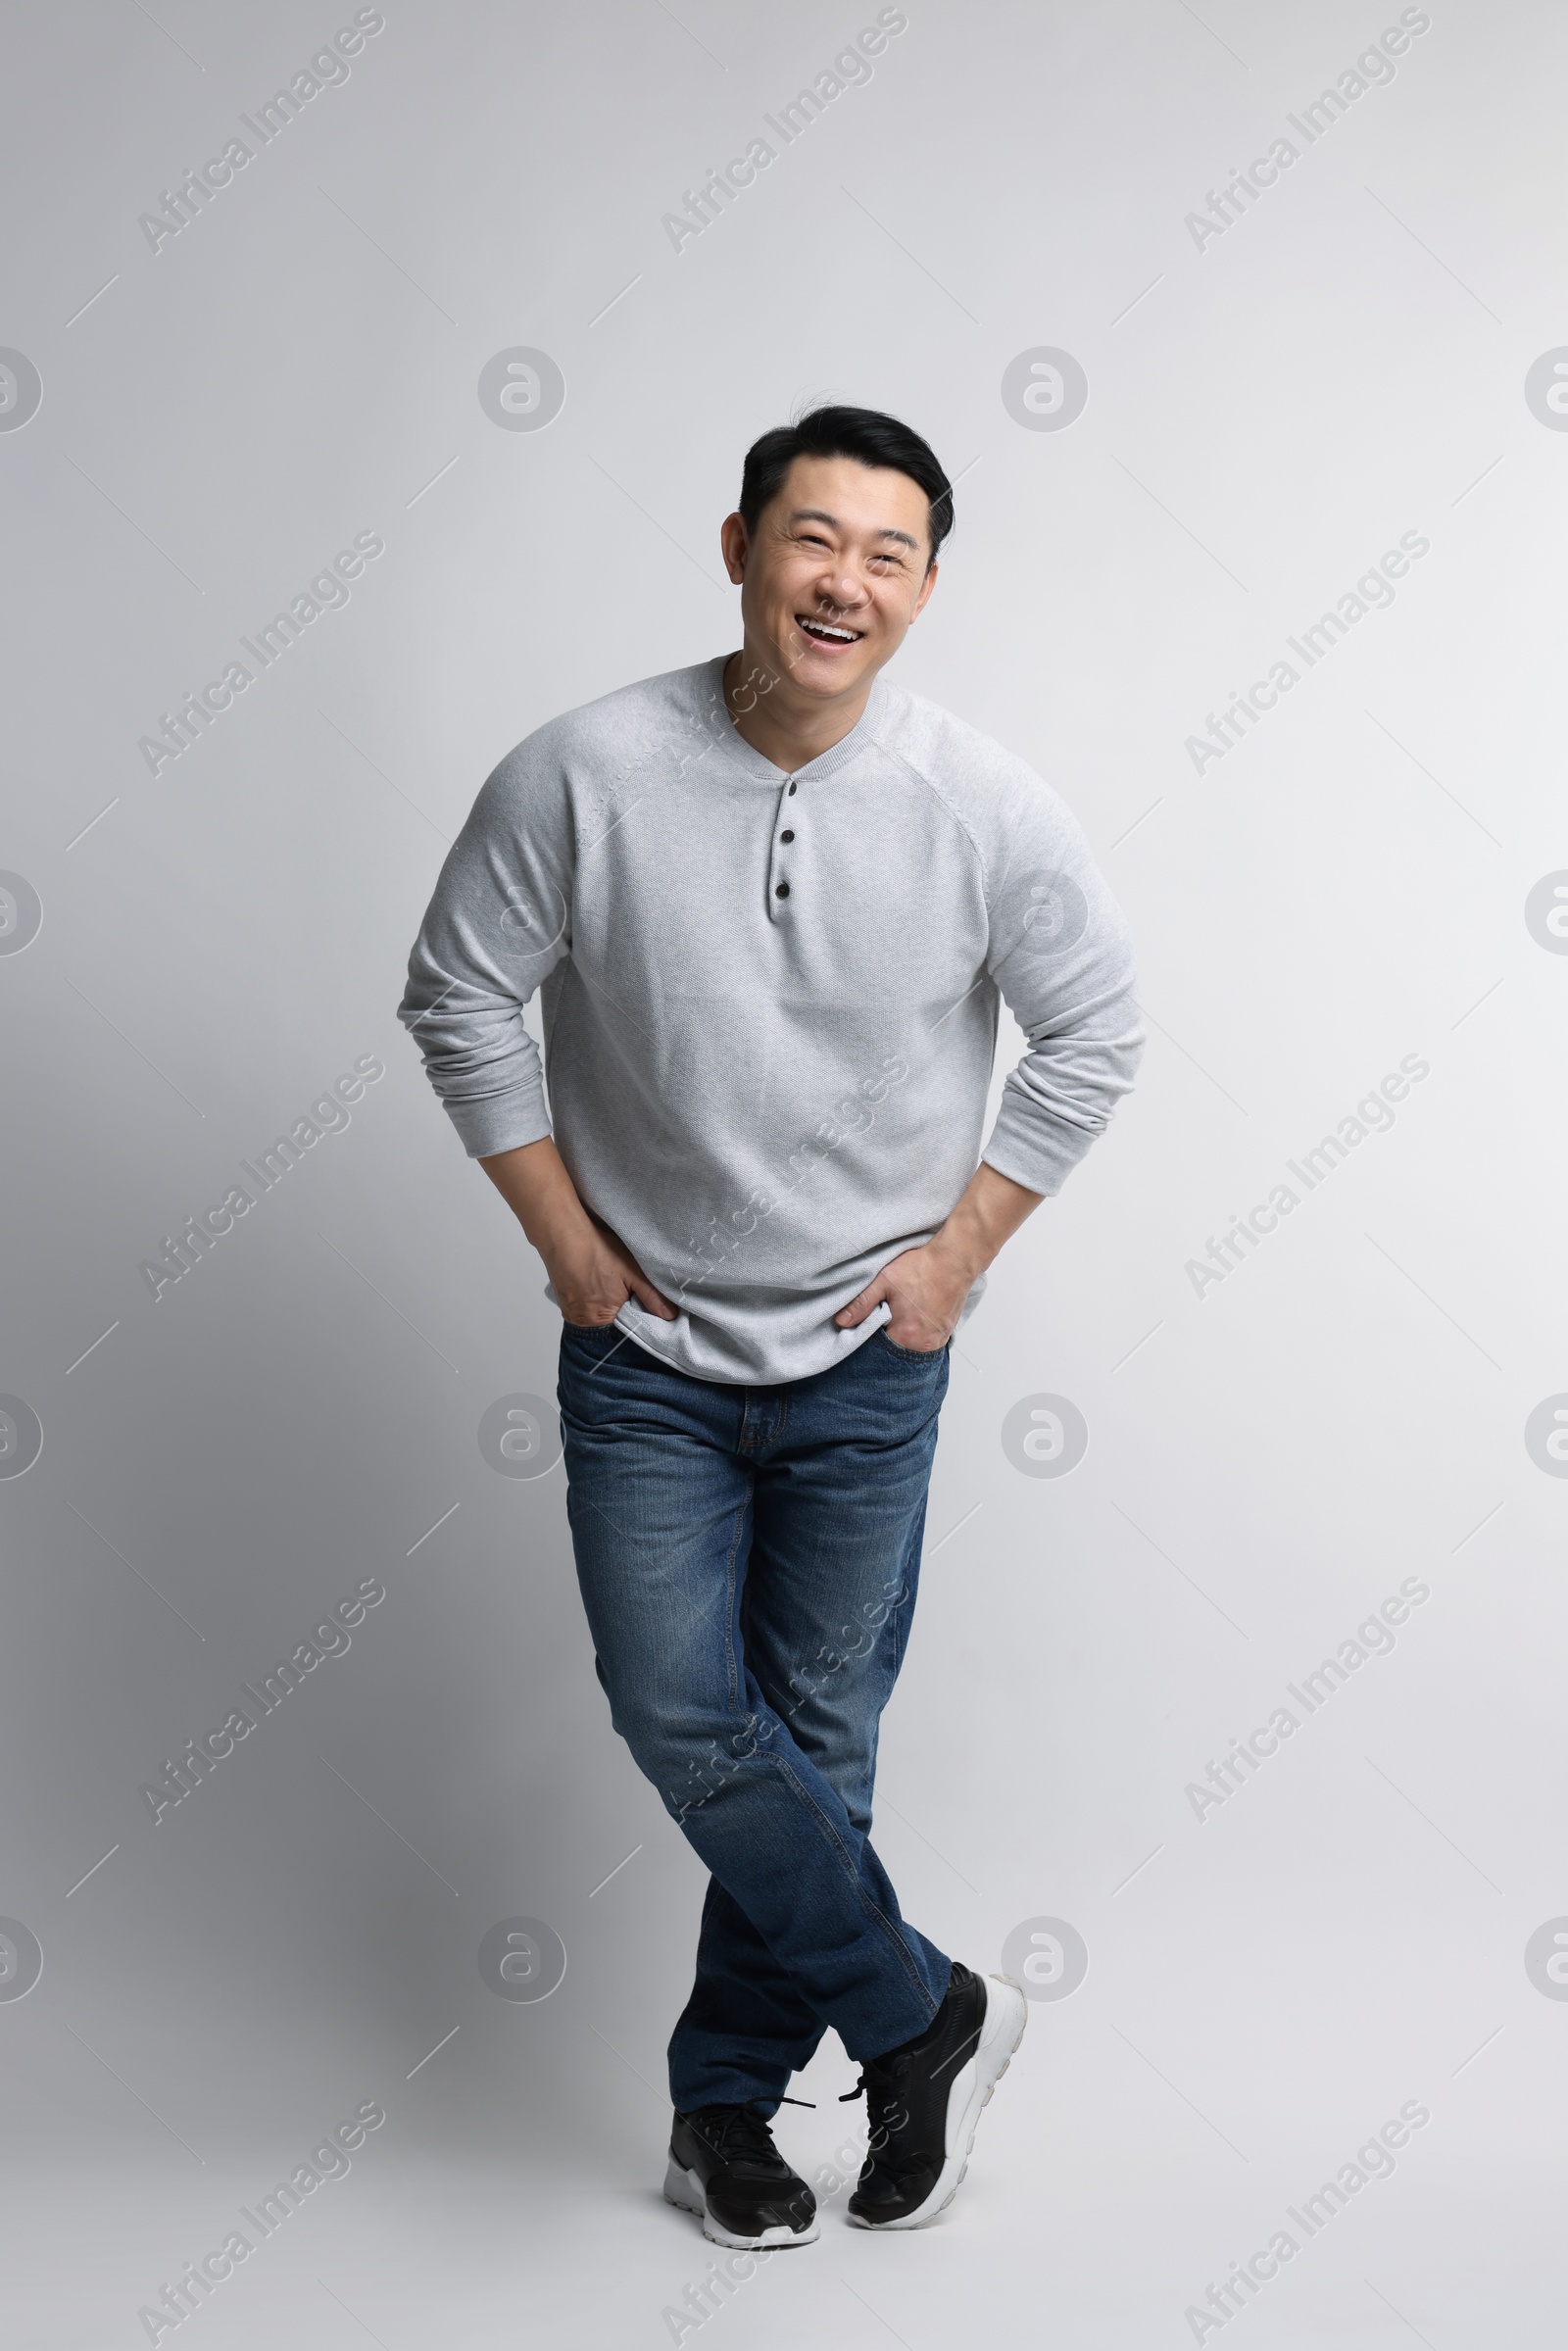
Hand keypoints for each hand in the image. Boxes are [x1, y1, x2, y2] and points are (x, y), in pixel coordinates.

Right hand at [479, 1137, 676, 1327]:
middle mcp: (582, 1320)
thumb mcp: (633, 1273)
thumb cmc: (598, 1252)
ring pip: (595, 1314)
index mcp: (601, 1320)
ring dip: (607, 1303)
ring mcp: (569, 1310)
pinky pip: (582, 1304)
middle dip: (622, 1311)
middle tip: (628, 1291)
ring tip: (612, 1284)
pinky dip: (592, 1296)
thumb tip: (670, 1315)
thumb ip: (652, 1297)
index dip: (636, 1318)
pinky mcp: (562, 1297)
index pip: (625, 1331)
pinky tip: (598, 1281)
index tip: (644, 1305)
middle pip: (609, 1324)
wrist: (564, 1233)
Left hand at [833, 1236, 972, 1352]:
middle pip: (896, 1349)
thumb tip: (841, 1321)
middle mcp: (925, 1343)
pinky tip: (915, 1314)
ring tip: (903, 1312)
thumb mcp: (884, 1281)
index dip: (871, 1335)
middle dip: (888, 1334)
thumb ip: (861, 1304)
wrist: (954, 1258)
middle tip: (889, 1311)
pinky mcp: (947, 1332)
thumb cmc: (922, 1267)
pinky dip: (918, 1331)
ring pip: (912, 1345)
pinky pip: (926, 1340)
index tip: (872, 1320)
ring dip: (904, 1333)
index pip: (879, 1349)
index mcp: (907, 1335)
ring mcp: (938, 1339)